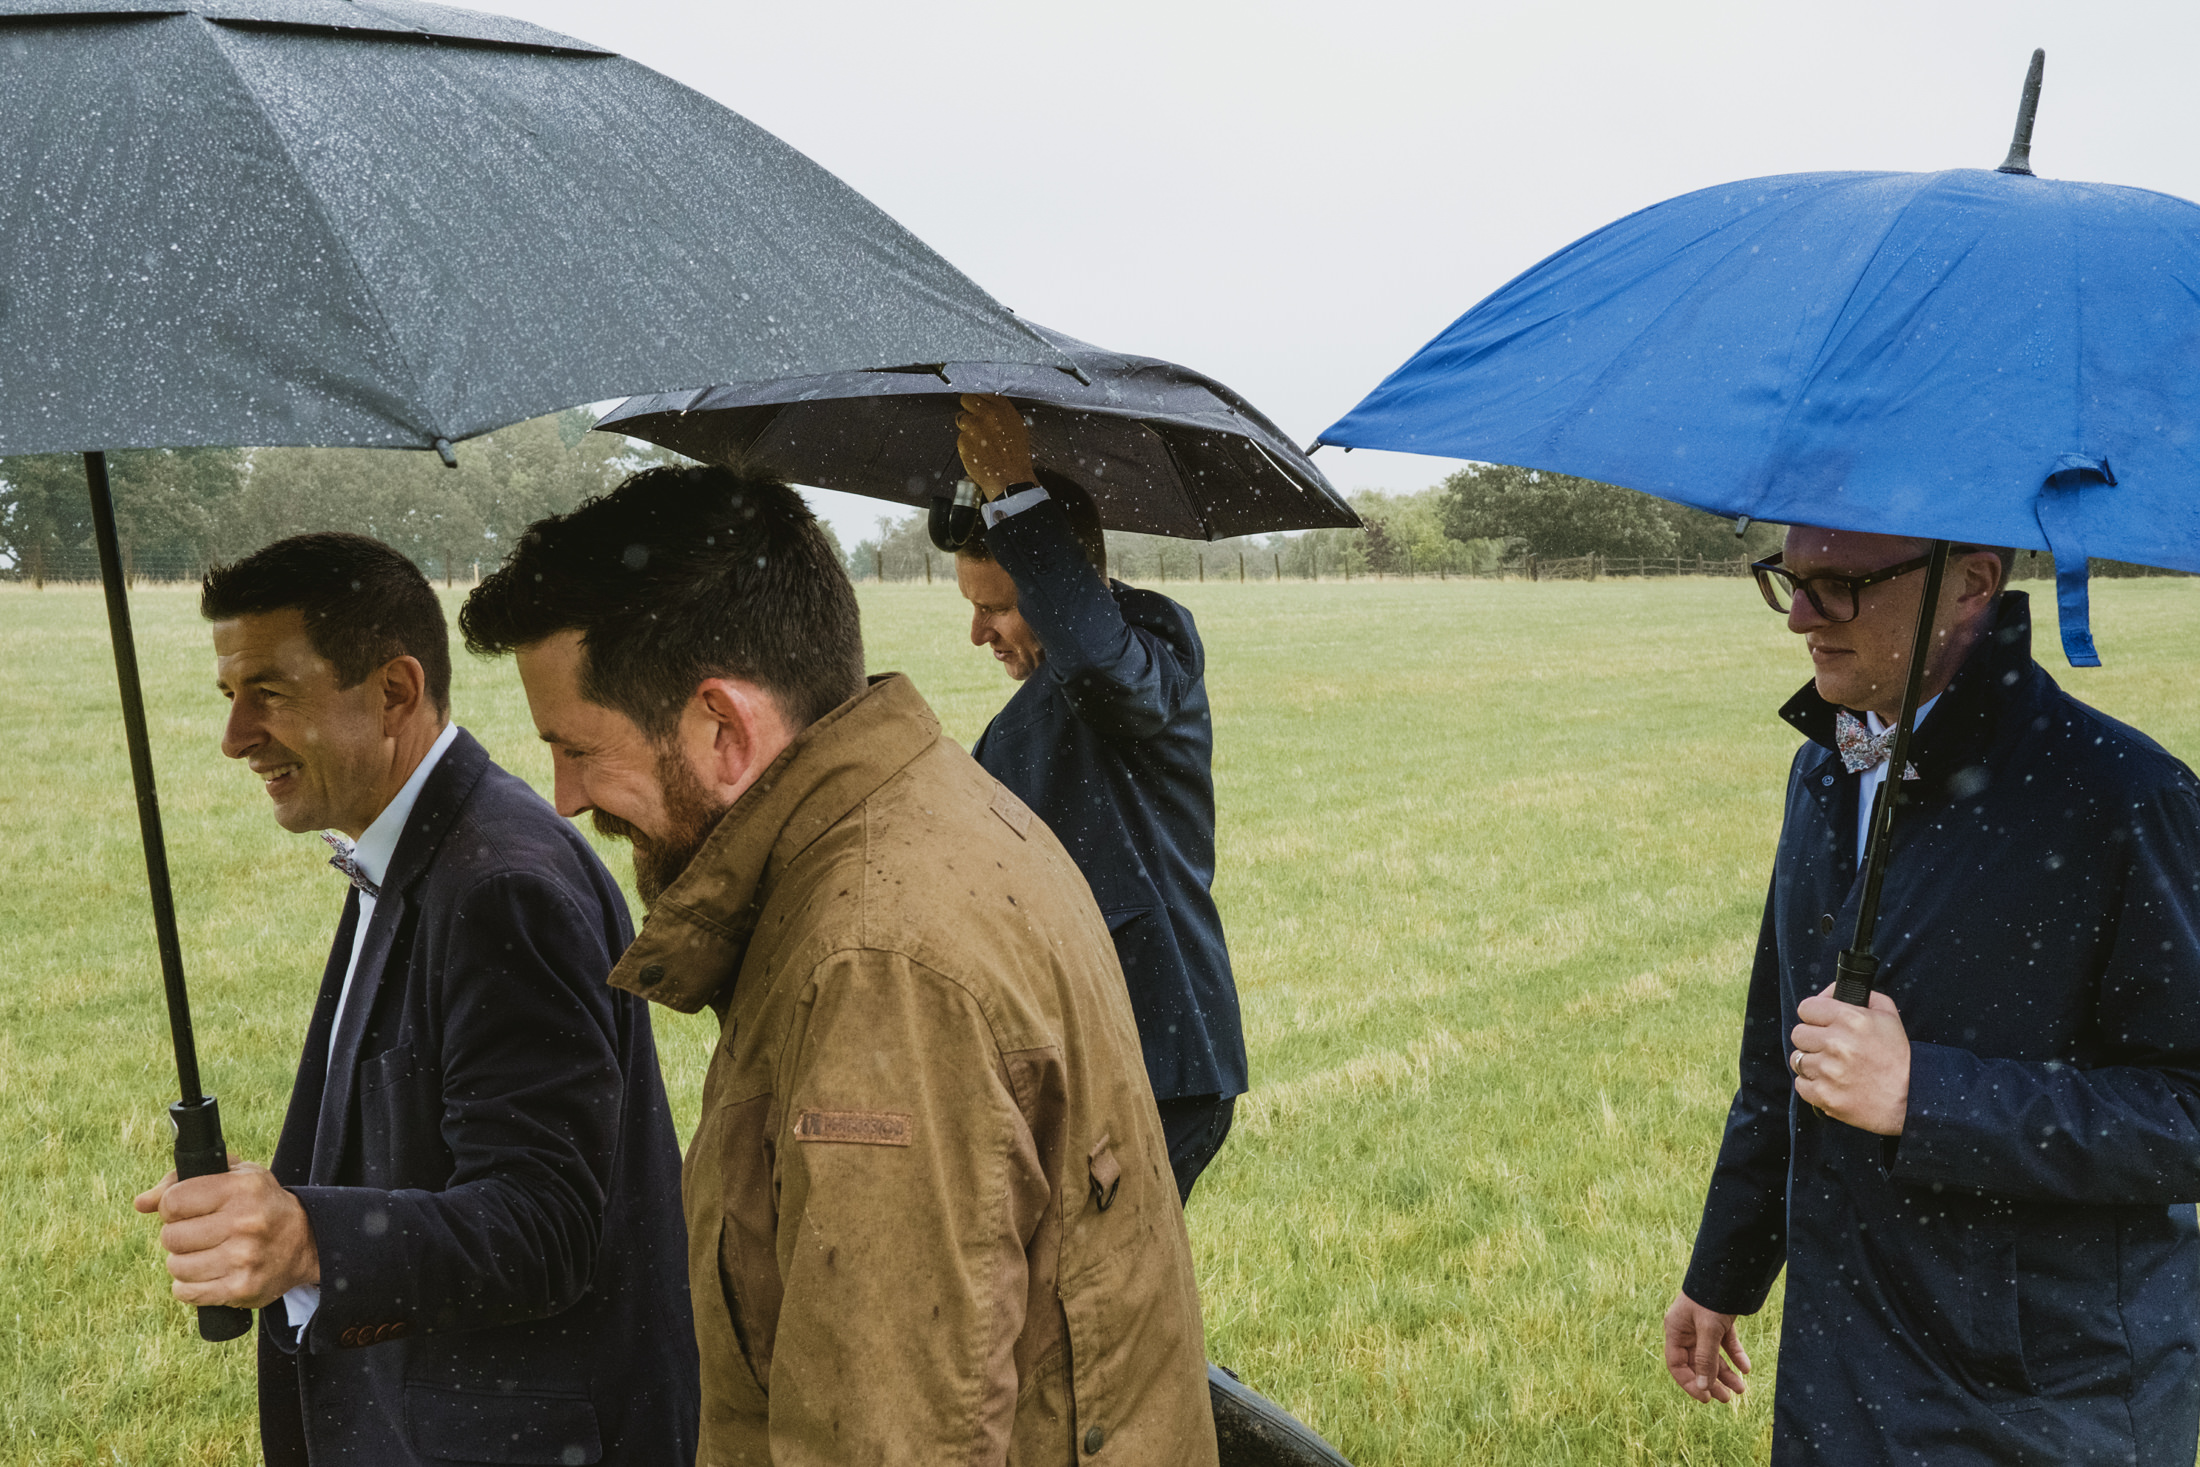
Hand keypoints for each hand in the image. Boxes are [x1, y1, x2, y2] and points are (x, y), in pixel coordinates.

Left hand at [135, 1158, 318, 1309]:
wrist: (305, 1241)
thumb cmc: (259, 1204)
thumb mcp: (233, 1177)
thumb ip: (182, 1182)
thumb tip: (140, 1203)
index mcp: (242, 1189)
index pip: (174, 1201)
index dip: (172, 1206)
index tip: (186, 1209)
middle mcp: (245, 1223)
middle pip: (171, 1236)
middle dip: (177, 1235)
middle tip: (199, 1233)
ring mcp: (243, 1259)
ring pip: (176, 1266)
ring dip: (183, 1261)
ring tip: (204, 1253)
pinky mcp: (241, 1289)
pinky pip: (186, 1292)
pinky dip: (189, 1285)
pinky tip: (207, 1273)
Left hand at [954, 393, 1035, 500]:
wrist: (1011, 479)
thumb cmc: (1016, 456)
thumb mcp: (1017, 426)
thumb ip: (1002, 412)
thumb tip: (989, 404)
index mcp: (1002, 408)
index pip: (981, 391)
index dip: (978, 398)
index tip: (977, 403)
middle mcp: (986, 414)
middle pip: (966, 399)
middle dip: (969, 408)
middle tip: (975, 420)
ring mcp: (973, 428)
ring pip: (962, 419)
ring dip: (967, 428)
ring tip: (980, 441)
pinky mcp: (963, 442)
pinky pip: (960, 438)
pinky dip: (966, 444)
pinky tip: (978, 452)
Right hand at [1663, 1291, 1749, 1401]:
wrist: (1727, 1270)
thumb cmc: (1711, 1298)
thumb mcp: (1708, 1330)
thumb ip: (1706, 1359)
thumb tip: (1703, 1387)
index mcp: (1676, 1330)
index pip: (1677, 1364)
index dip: (1690, 1383)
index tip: (1706, 1398)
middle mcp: (1687, 1330)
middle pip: (1697, 1363)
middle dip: (1712, 1381)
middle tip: (1727, 1398)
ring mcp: (1703, 1326)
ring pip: (1713, 1356)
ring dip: (1726, 1373)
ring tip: (1742, 1388)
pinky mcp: (1719, 1321)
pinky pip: (1726, 1344)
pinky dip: (1735, 1355)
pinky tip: (1746, 1368)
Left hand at [1791, 982, 1909, 1133]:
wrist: (1910, 1100)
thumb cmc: (1898, 1058)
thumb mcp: (1889, 1017)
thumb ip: (1863, 996)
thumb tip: (1831, 992)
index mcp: (1851, 1019)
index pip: (1806, 1007)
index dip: (1814, 1015)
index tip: (1821, 1022)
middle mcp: (1836, 1043)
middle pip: (1798, 1033)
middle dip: (1812, 1039)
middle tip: (1829, 1047)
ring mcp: (1828, 1071)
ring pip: (1797, 1059)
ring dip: (1812, 1063)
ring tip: (1833, 1067)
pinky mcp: (1823, 1095)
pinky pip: (1800, 1084)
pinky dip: (1812, 1085)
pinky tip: (1831, 1084)